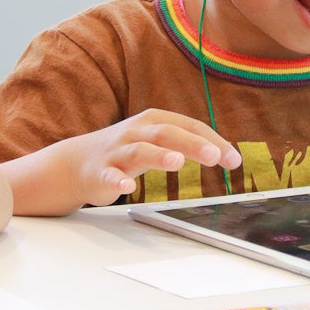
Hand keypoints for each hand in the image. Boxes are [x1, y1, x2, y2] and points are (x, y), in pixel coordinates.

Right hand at [59, 108, 241, 206]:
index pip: (188, 126)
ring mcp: (117, 152)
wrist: (76, 163)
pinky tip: (128, 188)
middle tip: (214, 156)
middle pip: (167, 134)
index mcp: (153, 122)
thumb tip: (224, 152)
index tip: (233, 159)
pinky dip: (118, 181)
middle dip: (191, 143)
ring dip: (158, 155)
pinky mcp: (100, 172)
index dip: (212, 141)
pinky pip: (110, 176)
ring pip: (139, 151)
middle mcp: (136, 133)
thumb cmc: (125, 151)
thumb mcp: (156, 140)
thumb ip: (186, 144)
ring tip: (177, 162)